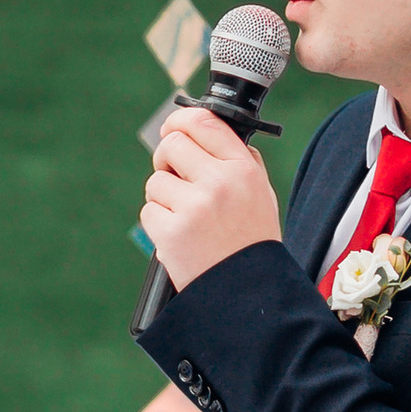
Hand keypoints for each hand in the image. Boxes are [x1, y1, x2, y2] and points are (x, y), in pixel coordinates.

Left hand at [141, 105, 281, 295]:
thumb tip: (206, 131)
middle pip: (171, 144)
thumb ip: (239, 160)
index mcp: (242, 168)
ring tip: (186, 218)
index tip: (171, 128)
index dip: (179, 120)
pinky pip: (149, 211)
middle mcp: (219, 181)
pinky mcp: (171, 230)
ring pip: (156, 180)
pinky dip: (158, 223)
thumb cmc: (251, 242)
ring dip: (164, 197)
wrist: (248, 291)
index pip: (203, 121)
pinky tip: (179, 236)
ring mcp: (193, 206)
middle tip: (174, 176)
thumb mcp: (261, 193)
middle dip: (166, 159)